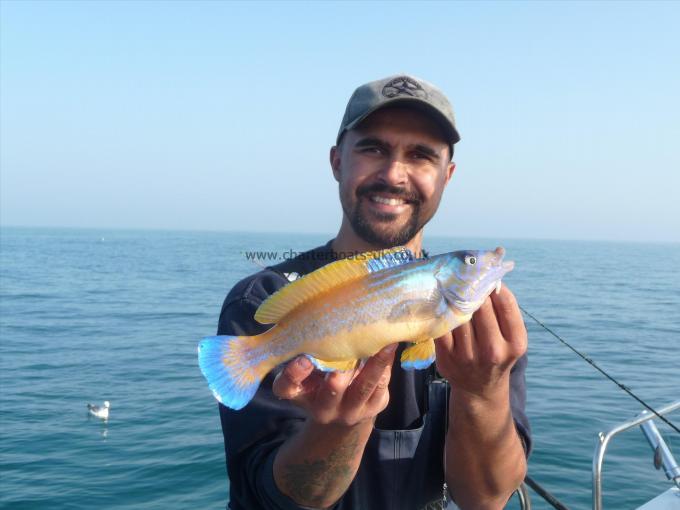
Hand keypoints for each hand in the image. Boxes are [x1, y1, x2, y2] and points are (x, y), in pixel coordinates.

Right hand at [272, 344, 396, 426]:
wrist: (342, 414)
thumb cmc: (320, 380)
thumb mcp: (308, 372)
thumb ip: (310, 352)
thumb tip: (324, 316)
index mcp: (299, 394)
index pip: (287, 387)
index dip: (294, 374)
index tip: (304, 359)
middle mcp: (322, 409)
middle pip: (332, 390)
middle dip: (343, 369)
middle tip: (351, 346)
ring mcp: (349, 412)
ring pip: (363, 387)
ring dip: (375, 363)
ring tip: (385, 343)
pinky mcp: (372, 409)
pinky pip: (380, 385)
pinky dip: (385, 365)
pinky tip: (390, 347)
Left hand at [434, 285, 526, 398]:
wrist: (479, 388)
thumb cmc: (496, 350)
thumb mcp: (510, 336)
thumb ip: (504, 310)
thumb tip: (488, 274)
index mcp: (516, 342)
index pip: (505, 303)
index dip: (494, 284)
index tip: (486, 275)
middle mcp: (493, 351)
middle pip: (480, 306)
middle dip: (473, 288)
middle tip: (466, 276)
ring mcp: (468, 356)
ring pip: (459, 314)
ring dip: (455, 298)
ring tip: (453, 287)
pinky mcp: (447, 358)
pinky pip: (442, 326)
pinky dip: (441, 313)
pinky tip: (443, 304)